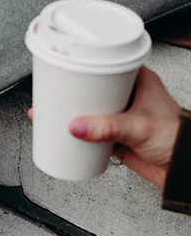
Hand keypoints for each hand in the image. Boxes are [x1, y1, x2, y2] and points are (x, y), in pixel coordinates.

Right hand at [69, 67, 181, 188]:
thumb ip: (108, 128)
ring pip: (93, 111)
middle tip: (57, 95)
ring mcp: (122, 117)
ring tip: (57, 114)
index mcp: (139, 81)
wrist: (182, 168)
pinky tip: (70, 134)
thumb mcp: (139, 127)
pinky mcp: (117, 137)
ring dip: (76, 114)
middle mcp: (129, 97)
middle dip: (76, 94)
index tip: (68, 70)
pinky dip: (82, 133)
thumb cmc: (177, 138)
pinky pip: (94, 132)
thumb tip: (78, 127)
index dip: (87, 67)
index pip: (108, 67)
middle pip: (95, 90)